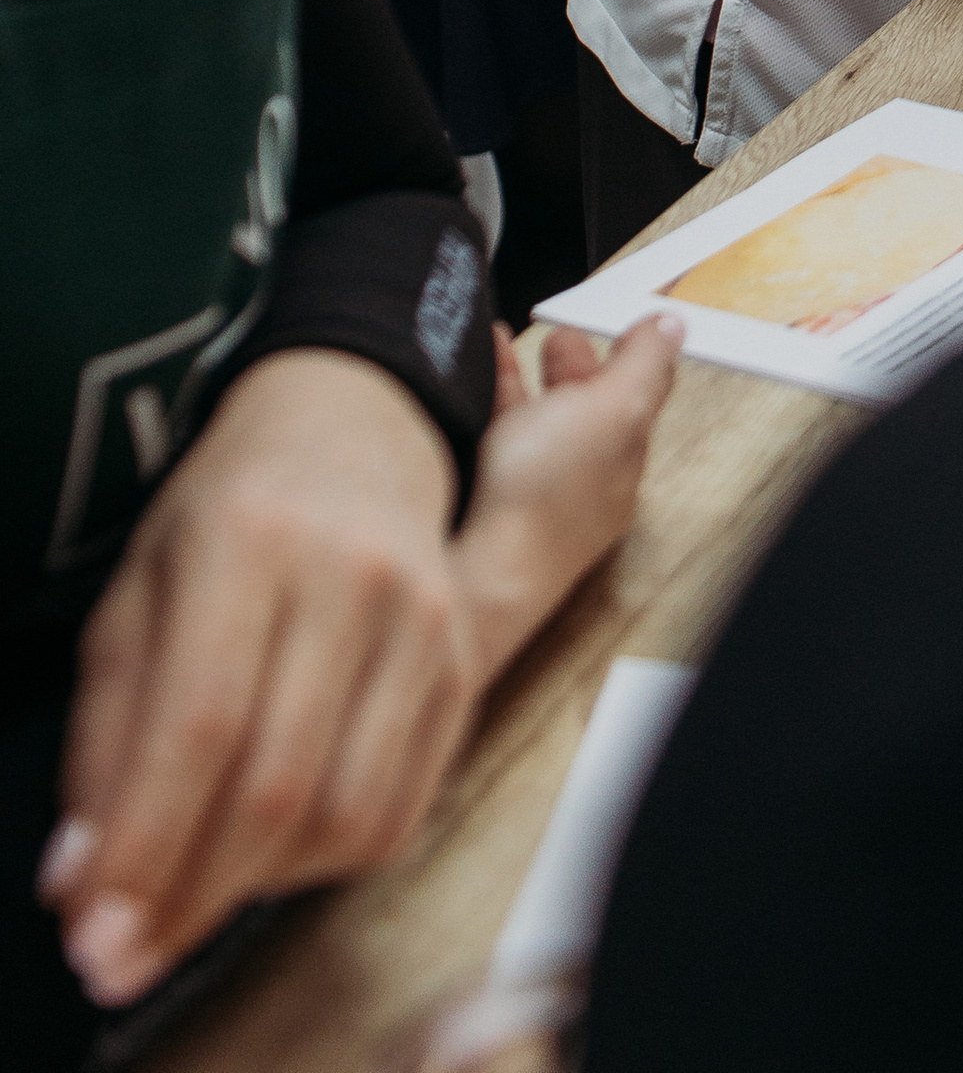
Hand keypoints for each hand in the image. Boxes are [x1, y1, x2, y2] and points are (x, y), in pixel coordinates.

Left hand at [43, 320, 681, 1007]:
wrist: (358, 422)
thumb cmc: (228, 508)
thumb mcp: (136, 590)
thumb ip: (105, 735)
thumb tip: (82, 879)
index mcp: (248, 539)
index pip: (198, 726)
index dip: (146, 850)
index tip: (96, 939)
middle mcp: (352, 573)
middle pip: (276, 782)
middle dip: (191, 895)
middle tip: (128, 954)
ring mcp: (425, 614)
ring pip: (347, 810)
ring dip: (258, 887)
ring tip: (200, 889)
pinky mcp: (466, 656)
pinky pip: (405, 804)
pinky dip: (331, 860)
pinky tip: (278, 853)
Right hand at [449, 317, 682, 690]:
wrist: (473, 572)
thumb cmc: (546, 501)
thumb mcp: (614, 409)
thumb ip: (645, 366)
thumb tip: (674, 326)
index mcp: (622, 457)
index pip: (636, 394)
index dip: (632, 351)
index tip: (624, 318)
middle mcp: (580, 476)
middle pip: (585, 409)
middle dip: (576, 367)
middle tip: (562, 334)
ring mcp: (532, 487)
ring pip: (536, 419)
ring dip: (527, 376)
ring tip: (506, 341)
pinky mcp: (487, 493)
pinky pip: (492, 429)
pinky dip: (488, 392)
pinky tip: (474, 370)